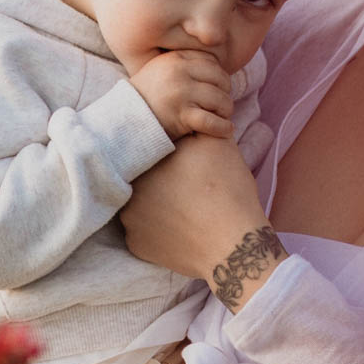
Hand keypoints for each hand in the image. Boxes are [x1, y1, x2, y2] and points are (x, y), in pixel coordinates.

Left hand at [122, 134, 277, 307]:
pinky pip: (145, 233)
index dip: (172, 158)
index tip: (187, 167)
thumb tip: (191, 118)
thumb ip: (197, 126)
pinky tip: (179, 229)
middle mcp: (130, 187)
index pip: (155, 153)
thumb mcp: (218, 143)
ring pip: (142, 206)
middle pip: (145, 180)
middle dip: (161, 182)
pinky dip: (158, 232)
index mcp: (147, 159)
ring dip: (157, 206)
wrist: (234, 242)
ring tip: (184, 210)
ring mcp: (129, 219)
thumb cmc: (227, 189)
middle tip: (187, 189)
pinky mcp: (136, 245)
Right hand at [129, 50, 233, 140]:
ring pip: (220, 100)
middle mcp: (178, 74)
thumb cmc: (146, 98)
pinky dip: (223, 127)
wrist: (124, 122)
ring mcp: (181, 94)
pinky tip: (226, 130)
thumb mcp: (160, 71)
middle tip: (222, 104)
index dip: (220, 76)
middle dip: (225, 92)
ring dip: (226, 110)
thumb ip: (182, 65)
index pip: (211, 62)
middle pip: (220, 79)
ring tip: (223, 116)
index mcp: (175, 60)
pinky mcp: (182, 117)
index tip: (219, 87)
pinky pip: (212, 121)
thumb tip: (214, 63)